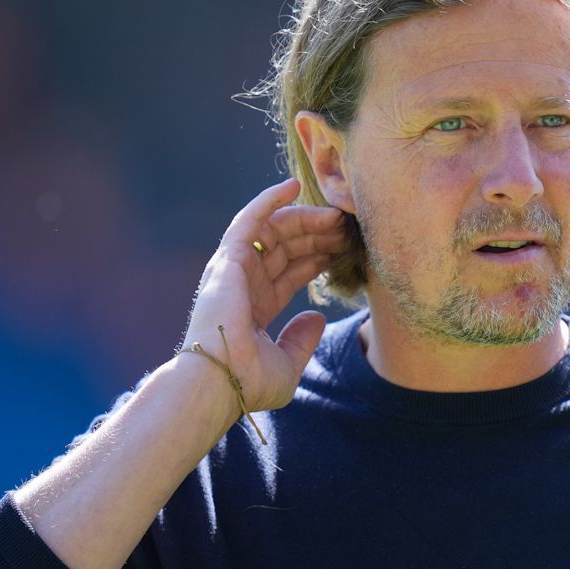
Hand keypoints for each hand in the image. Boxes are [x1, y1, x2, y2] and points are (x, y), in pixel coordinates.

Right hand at [181, 178, 348, 412]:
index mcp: (256, 308)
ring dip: (306, 219)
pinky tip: (294, 186)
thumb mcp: (287, 364)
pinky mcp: (229, 259)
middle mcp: (244, 285)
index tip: (346, 248)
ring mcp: (235, 270)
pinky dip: (269, 200)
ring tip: (336, 215)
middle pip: (287, 248)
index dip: (318, 257)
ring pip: (275, 231)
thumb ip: (302, 340)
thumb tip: (316, 317)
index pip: (292, 272)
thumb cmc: (249, 381)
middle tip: (348, 228)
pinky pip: (250, 219)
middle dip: (318, 236)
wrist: (221, 382)